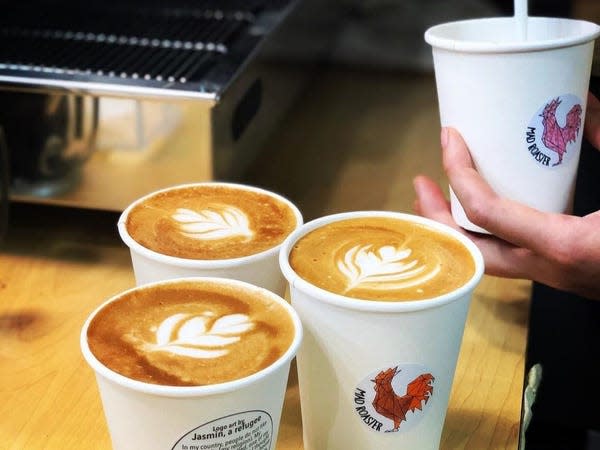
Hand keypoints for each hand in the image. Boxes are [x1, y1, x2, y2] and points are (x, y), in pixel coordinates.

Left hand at [413, 94, 599, 299]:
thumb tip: (585, 102)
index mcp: (567, 245)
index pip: (487, 212)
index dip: (459, 172)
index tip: (450, 139)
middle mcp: (549, 269)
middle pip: (468, 251)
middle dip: (436, 218)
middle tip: (421, 183)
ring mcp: (551, 277)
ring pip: (483, 260)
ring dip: (455, 229)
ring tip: (438, 197)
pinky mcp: (558, 274)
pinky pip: (506, 257)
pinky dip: (483, 234)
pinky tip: (481, 212)